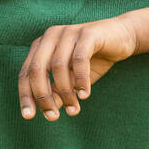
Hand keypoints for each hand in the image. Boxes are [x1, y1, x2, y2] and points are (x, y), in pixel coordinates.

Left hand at [18, 16, 139, 119]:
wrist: (123, 37)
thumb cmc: (94, 59)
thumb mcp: (73, 79)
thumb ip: (58, 92)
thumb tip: (48, 112)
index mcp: (42, 45)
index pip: (26, 72)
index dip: (25, 95)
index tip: (28, 116)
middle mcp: (51, 36)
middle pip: (37, 69)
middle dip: (43, 96)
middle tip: (53, 116)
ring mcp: (69, 32)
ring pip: (58, 66)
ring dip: (65, 92)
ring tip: (73, 109)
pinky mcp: (88, 33)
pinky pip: (79, 59)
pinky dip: (80, 80)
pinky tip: (84, 95)